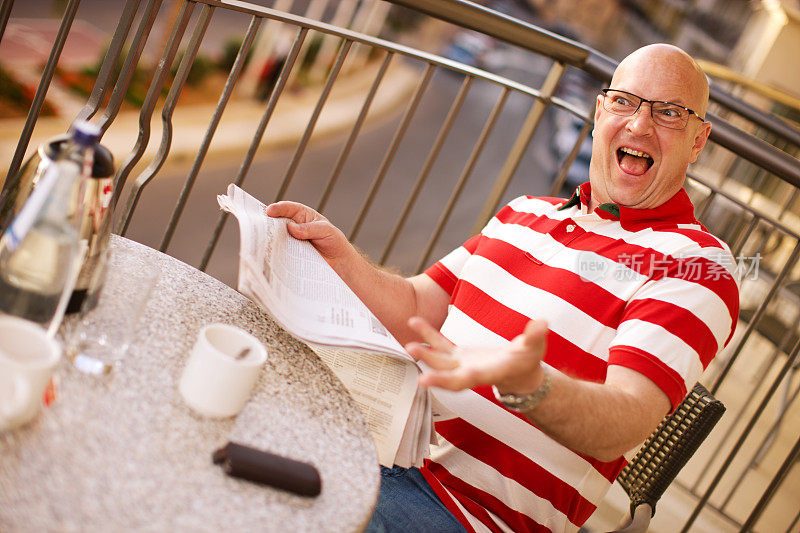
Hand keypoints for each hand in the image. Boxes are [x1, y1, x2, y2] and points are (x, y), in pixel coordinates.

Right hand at [266, 201, 349, 260]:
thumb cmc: (334, 241)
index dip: (278, 208)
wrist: (339, 262)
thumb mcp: (326, 231)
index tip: (270, 211)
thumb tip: (291, 228)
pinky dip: (276, 252)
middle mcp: (294, 227)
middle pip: (277, 222)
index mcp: (302, 215)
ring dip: (270, 239)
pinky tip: (272, 255)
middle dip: (268, 222)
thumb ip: (309, 229)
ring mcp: (291, 241)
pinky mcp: (290, 254)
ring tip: (263, 240)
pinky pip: (281, 252)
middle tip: (260, 226)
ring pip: (277, 237)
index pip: (288, 208)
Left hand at [405, 317, 548, 392]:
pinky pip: (439, 345)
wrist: (518, 371)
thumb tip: (542, 323)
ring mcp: (462, 365)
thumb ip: (535, 336)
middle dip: (435, 374)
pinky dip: (427, 336)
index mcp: (490, 373)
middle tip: (418, 368)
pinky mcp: (458, 356)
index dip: (456, 379)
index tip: (436, 380)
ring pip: (440, 362)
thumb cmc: (528, 360)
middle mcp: (472, 373)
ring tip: (408, 344)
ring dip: (425, 354)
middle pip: (451, 377)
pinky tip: (414, 322)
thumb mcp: (535, 348)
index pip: (472, 379)